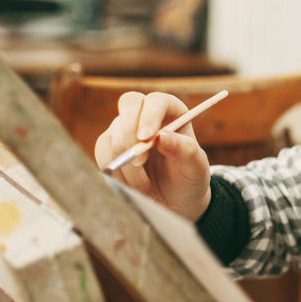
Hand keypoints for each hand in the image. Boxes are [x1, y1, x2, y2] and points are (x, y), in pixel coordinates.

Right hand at [94, 91, 212, 221]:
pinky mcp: (110, 147)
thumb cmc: (189, 178)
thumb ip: (186, 150)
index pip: (156, 101)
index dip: (149, 115)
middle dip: (130, 133)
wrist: (174, 200)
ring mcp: (125, 129)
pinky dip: (117, 172)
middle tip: (140, 161)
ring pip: (113, 134)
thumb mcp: (196, 167)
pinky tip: (133, 186)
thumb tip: (162, 136)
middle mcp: (147, 115)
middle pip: (129, 104)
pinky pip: (103, 154)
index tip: (147, 138)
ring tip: (146, 186)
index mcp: (172, 112)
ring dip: (126, 162)